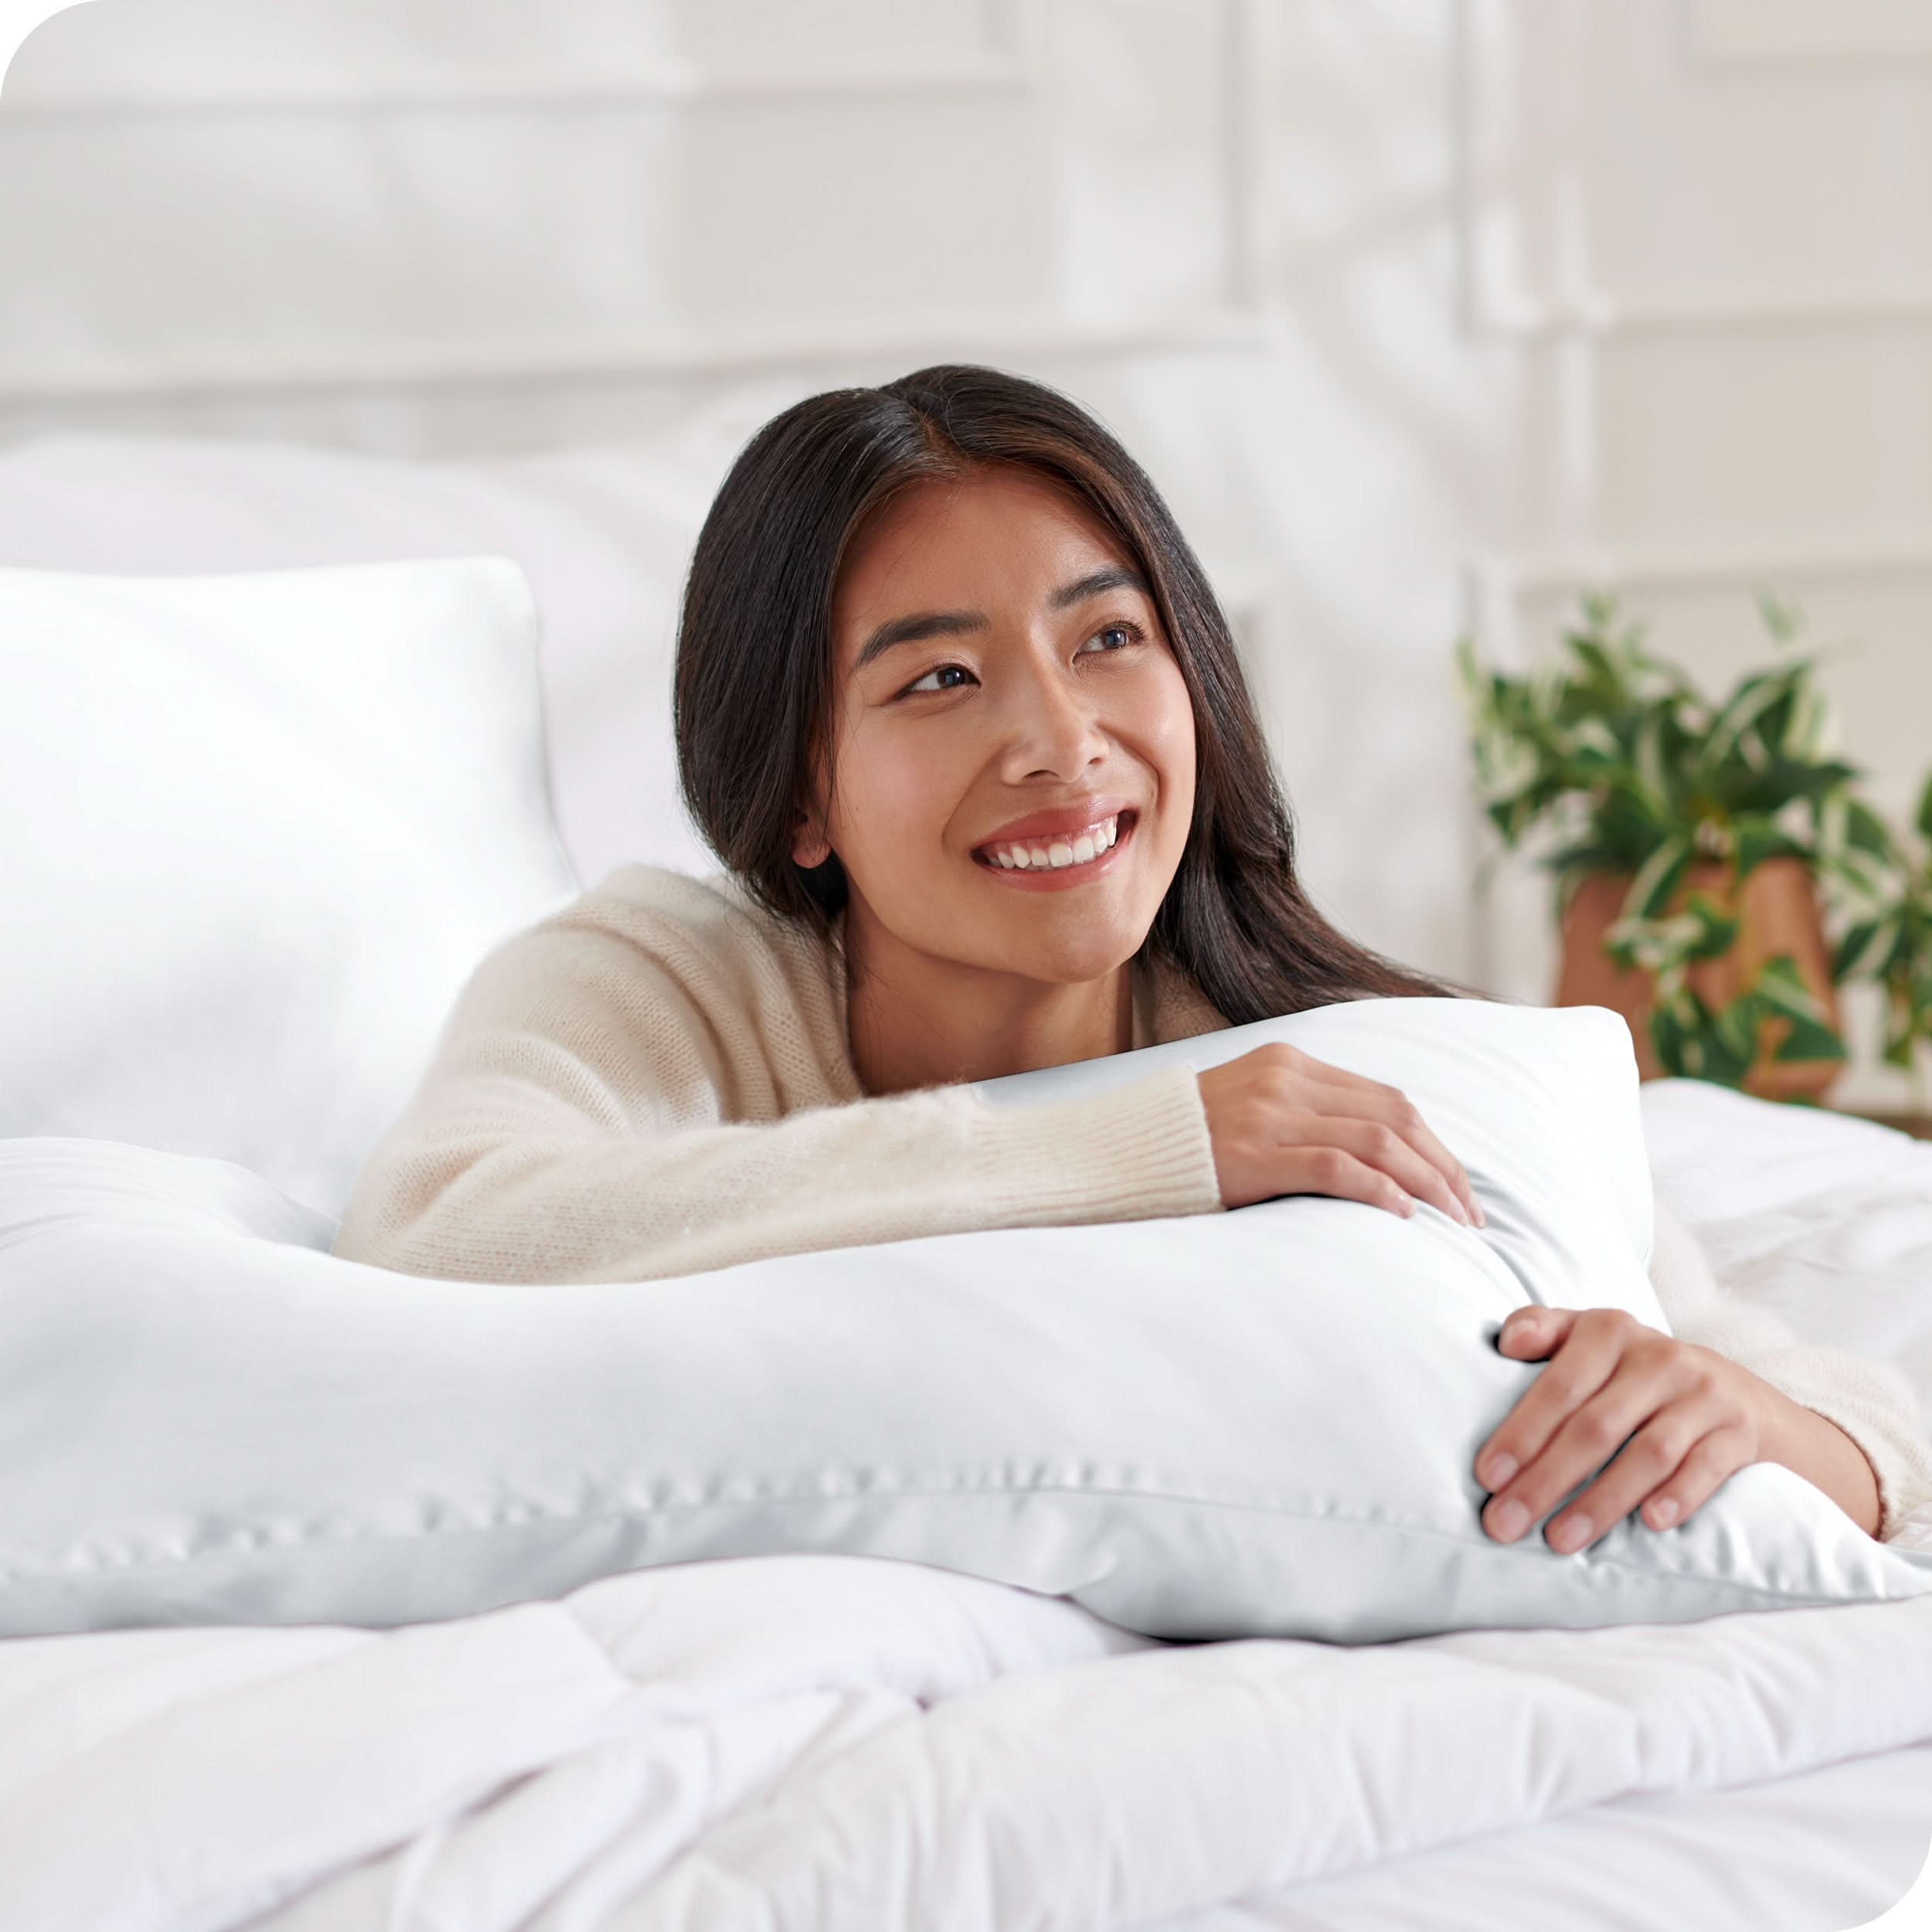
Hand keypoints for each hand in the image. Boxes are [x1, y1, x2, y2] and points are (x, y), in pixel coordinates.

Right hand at [1196, 1042, 1483, 1226]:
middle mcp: (1286, 1079)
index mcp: (1290, 1063)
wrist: (1119, 1150)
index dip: (1433, 1143)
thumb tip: (1372, 1153)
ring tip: (1451, 1221)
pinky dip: (1379, 1190)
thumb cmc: (1188, 1142)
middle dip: (1443, 1167)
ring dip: (1426, 1183)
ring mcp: (1270, 1114)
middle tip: (1469, 1214)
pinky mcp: (1255, 1153)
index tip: (1456, 1185)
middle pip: (1395, 1117)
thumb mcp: (1250, 1107)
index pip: (1387, 1098)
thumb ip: (1304, 1114)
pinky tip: (1402, 1216)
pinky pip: (1337, 1167)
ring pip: (1377, 1140)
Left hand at [1475, 1305, 1781, 1552]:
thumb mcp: (1590, 1338)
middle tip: (1505, 1524)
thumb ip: (1544, 1329)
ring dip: (1601, 1501)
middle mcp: (1659, 1358)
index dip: (1521, 1431)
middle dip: (1545, 1480)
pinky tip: (1649, 1523)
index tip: (1487, 1477)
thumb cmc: (1634, 1370)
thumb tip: (1508, 1341)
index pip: (1559, 1385)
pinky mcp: (1737, 1432)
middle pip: (1596, 1426)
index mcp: (1610, 1331)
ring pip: (1648, 1454)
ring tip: (1559, 1539)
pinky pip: (1706, 1467)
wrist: (1735, 1391)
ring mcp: (1703, 1396)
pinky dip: (1678, 1496)